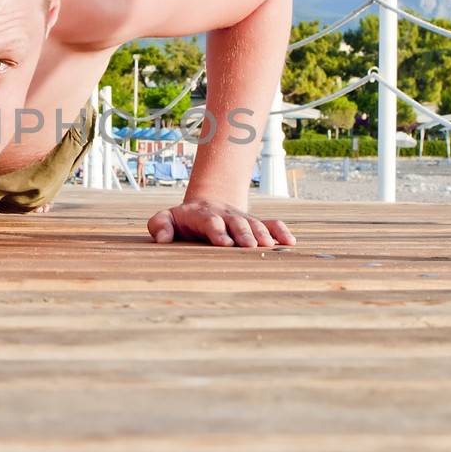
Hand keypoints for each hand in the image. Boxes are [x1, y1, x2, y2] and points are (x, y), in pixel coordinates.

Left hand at [147, 199, 294, 247]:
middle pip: (235, 222)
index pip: (209, 221)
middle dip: (243, 233)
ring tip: (270, 246)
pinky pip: (270, 224)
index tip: (224, 243)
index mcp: (201, 215)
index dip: (217, 231)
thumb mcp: (165, 219)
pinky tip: (290, 242)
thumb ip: (160, 226)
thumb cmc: (183, 220)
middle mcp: (224, 215)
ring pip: (254, 223)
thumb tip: (162, 238)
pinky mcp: (255, 223)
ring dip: (262, 234)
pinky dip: (281, 231)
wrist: (206, 205)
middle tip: (251, 246)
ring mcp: (241, 218)